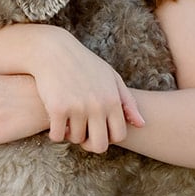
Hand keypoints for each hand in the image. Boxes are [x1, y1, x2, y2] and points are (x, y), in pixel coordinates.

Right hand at [27, 28, 144, 153]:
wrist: (53, 50)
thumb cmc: (84, 64)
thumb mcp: (111, 77)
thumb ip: (128, 102)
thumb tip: (141, 124)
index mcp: (113, 100)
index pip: (118, 135)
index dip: (108, 138)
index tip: (98, 130)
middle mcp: (97, 106)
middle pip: (99, 145)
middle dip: (90, 144)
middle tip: (83, 135)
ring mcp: (77, 108)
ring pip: (76, 139)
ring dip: (71, 134)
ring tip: (68, 122)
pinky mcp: (57, 108)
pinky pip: (57, 135)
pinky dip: (55, 133)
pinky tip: (55, 122)